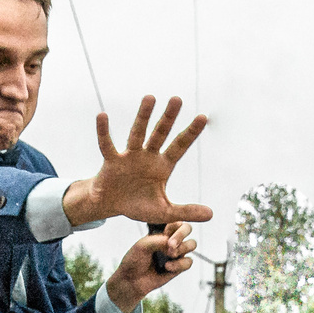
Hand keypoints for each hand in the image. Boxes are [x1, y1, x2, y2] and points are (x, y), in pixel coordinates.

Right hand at [61, 96, 214, 227]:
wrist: (112, 206)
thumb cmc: (139, 205)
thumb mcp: (165, 212)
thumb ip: (186, 211)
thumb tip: (211, 214)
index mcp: (162, 166)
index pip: (180, 146)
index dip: (191, 133)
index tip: (203, 117)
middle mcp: (147, 156)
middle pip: (160, 133)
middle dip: (168, 117)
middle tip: (177, 99)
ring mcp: (129, 156)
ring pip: (137, 133)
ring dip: (143, 117)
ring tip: (150, 97)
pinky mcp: (112, 161)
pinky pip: (107, 144)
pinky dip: (103, 132)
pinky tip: (102, 116)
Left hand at [105, 222, 194, 312]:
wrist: (132, 280)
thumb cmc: (135, 259)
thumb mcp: (143, 246)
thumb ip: (160, 241)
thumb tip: (175, 245)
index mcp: (162, 229)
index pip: (175, 218)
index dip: (174, 225)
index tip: (164, 232)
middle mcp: (171, 239)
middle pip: (188, 228)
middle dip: (181, 235)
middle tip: (170, 244)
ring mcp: (177, 252)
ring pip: (192, 244)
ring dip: (182, 248)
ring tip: (170, 254)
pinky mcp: (179, 266)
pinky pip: (189, 262)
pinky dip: (179, 264)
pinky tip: (167, 266)